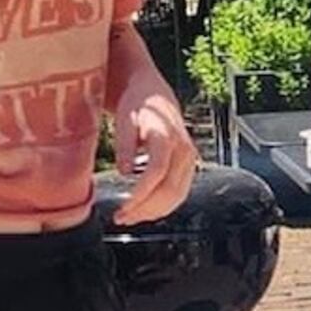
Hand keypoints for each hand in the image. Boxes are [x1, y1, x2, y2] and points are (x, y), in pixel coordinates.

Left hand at [112, 70, 196, 224]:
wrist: (153, 92)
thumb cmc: (136, 103)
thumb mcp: (125, 118)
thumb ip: (125, 144)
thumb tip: (124, 171)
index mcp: (167, 136)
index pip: (157, 172)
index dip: (141, 194)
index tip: (123, 208)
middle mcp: (183, 149)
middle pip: (170, 189)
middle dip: (145, 209)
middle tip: (121, 217)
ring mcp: (189, 159)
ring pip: (177, 196)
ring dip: (154, 212)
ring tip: (129, 217)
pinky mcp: (188, 166)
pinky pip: (179, 193)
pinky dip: (163, 206)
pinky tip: (144, 211)